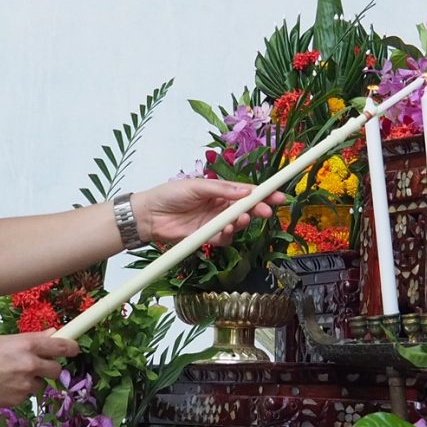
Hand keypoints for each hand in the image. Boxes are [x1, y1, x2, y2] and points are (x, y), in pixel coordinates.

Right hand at [0, 332, 78, 407]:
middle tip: (37, 366)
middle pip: (56, 369)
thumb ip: (31, 339)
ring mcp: (25, 385)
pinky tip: (2, 386)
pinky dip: (19, 392)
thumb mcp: (5, 341)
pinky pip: (26, 395)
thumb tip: (53, 334)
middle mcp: (30, 365)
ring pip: (40, 384)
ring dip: (31, 381)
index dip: (72, 348)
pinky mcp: (18, 400)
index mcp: (27, 345)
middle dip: (50, 368)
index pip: (61, 347)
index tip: (75, 349)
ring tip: (9, 377)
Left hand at [134, 178, 275, 247]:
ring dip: (241, 223)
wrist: (148, 215)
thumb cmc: (170, 194)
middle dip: (258, 210)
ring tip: (239, 220)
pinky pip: (224, 239)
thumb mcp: (197, 186)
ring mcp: (214, 223)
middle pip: (246, 209)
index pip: (246, 192)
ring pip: (237, 225)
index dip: (263, 194)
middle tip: (267, 212)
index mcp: (220, 191)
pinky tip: (224, 231)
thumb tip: (246, 191)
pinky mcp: (207, 238)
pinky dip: (227, 236)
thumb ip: (222, 189)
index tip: (278, 195)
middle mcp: (220, 207)